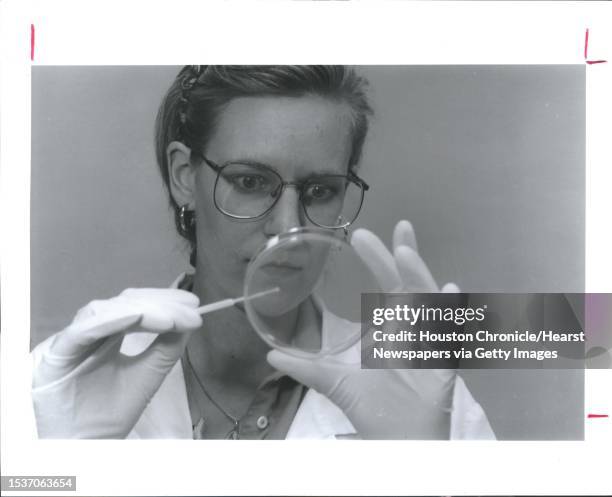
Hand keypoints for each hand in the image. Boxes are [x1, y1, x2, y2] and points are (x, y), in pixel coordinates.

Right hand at [32, 288, 201, 437]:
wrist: (76, 449)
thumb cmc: (105, 416)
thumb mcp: (145, 377)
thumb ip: (165, 350)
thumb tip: (189, 321)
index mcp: (107, 336)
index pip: (136, 307)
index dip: (164, 300)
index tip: (193, 302)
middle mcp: (89, 332)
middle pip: (123, 303)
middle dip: (159, 302)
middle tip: (189, 307)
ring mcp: (71, 340)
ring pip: (104, 311)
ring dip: (141, 310)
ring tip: (171, 319)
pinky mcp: (55, 353)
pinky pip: (82, 330)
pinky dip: (111, 320)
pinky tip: (139, 317)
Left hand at [267, 220, 458, 438]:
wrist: (399, 443)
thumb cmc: (378, 411)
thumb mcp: (337, 384)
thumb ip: (308, 369)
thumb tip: (272, 357)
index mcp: (392, 328)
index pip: (390, 285)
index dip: (382, 259)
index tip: (365, 235)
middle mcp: (413, 331)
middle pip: (410, 286)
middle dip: (401, 256)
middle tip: (391, 229)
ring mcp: (428, 346)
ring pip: (429, 306)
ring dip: (419, 279)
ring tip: (404, 255)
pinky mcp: (441, 366)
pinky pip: (448, 338)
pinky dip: (450, 316)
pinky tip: (447, 293)